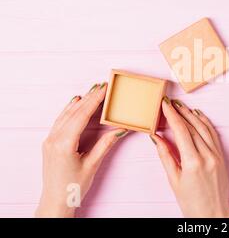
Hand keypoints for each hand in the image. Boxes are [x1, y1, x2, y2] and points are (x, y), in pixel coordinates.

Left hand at [35, 83, 127, 217]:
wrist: (56, 201)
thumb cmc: (73, 187)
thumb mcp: (92, 165)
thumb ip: (105, 144)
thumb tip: (120, 129)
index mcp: (64, 144)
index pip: (81, 115)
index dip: (94, 100)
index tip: (104, 89)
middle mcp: (54, 139)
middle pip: (74, 111)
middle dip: (90, 97)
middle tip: (103, 86)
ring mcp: (50, 140)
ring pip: (66, 114)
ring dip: (81, 101)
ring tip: (93, 90)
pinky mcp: (50, 142)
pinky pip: (60, 120)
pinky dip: (70, 109)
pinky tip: (76, 102)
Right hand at [151, 97, 228, 217]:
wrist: (213, 214)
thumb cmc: (191, 202)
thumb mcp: (174, 180)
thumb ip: (165, 156)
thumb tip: (156, 137)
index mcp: (193, 162)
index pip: (181, 131)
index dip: (172, 115)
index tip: (164, 104)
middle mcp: (207, 156)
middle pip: (192, 127)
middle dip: (180, 112)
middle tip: (170, 102)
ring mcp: (217, 155)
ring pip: (204, 128)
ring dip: (192, 115)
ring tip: (181, 106)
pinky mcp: (222, 156)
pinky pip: (213, 134)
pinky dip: (205, 123)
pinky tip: (198, 116)